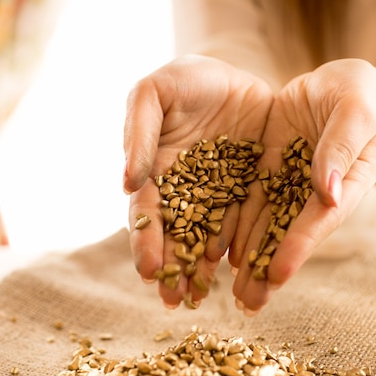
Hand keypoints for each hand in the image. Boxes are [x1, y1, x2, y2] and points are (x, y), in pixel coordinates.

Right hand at [123, 55, 273, 307]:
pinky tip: (240, 273)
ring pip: (208, 239)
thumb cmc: (188, 79)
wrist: (238, 74)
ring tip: (203, 298)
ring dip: (202, 271)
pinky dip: (240, 251)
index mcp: (155, 173)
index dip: (145, 242)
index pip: (146, 214)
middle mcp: (183, 193)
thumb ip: (138, 132)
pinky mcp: (248, 196)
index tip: (150, 271)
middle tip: (175, 301)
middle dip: (173, 269)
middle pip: (175, 237)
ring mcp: (217, 198)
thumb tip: (127, 183)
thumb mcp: (155, 92)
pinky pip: (244, 226)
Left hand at [230, 59, 375, 312]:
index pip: (318, 220)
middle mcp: (311, 195)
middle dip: (266, 270)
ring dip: (247, 261)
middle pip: (287, 236)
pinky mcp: (263, 175)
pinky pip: (245, 204)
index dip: (298, 248)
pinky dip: (232, 229)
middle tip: (247, 304)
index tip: (278, 275)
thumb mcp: (356, 109)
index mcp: (343, 185)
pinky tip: (216, 255)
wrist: (336, 86)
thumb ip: (342, 145)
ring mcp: (285, 186)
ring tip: (230, 294)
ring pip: (263, 228)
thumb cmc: (357, 94)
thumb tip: (327, 191)